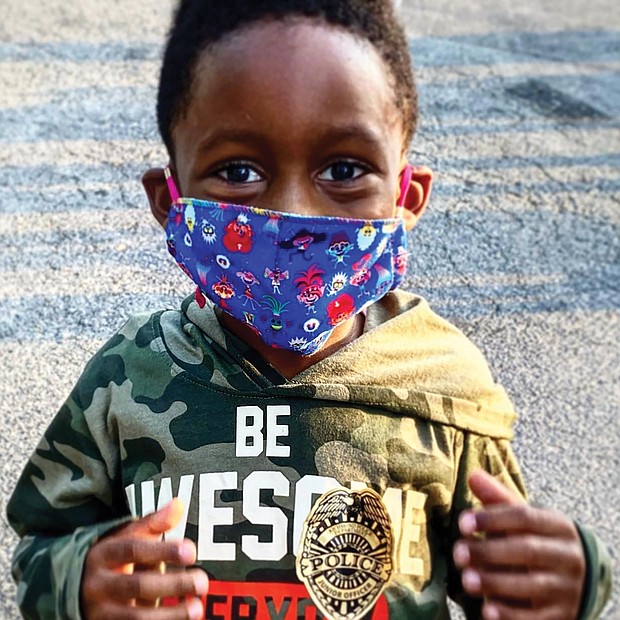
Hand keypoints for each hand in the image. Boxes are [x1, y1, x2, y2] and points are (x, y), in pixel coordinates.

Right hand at [82, 498, 207, 619]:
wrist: (76, 588)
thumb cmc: (112, 558)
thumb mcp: (127, 536)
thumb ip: (154, 522)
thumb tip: (178, 505)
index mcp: (103, 555)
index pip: (133, 551)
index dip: (163, 551)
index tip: (191, 551)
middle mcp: (98, 585)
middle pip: (137, 586)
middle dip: (173, 584)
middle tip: (201, 582)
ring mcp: (101, 612)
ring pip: (135, 617)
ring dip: (170, 614)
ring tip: (197, 608)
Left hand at [453, 470, 585, 619]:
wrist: (577, 580)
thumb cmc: (537, 540)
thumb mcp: (523, 518)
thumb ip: (497, 499)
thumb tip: (472, 475)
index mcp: (557, 526)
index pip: (524, 517)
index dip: (492, 519)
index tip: (462, 523)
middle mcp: (567, 556)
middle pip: (527, 550)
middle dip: (489, 552)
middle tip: (458, 553)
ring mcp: (567, 588)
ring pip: (531, 585)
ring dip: (495, 583)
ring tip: (466, 580)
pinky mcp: (561, 616)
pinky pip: (535, 617)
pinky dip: (510, 614)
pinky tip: (486, 611)